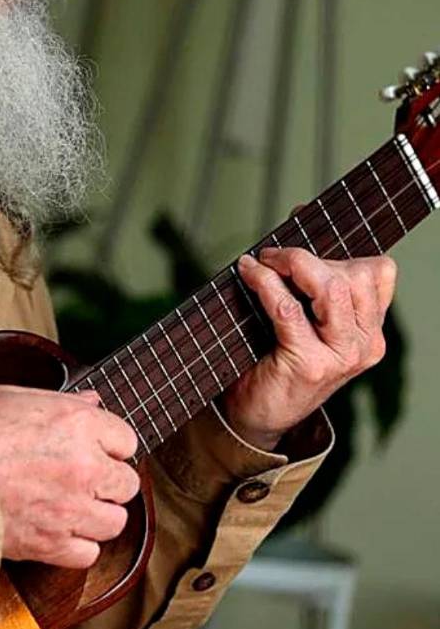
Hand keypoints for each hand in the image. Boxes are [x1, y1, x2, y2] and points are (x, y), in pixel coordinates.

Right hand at [0, 385, 139, 568]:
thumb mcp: (12, 396)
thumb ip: (59, 402)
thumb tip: (90, 403)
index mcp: (76, 423)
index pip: (125, 438)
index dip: (108, 442)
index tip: (95, 446)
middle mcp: (84, 467)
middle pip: (126, 483)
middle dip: (107, 479)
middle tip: (80, 475)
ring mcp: (71, 509)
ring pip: (114, 521)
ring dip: (97, 513)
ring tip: (70, 504)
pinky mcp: (52, 545)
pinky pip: (88, 553)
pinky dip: (76, 544)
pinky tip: (57, 528)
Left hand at [228, 247, 397, 449]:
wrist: (257, 414)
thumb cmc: (275, 357)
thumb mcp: (303, 316)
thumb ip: (307, 275)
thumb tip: (299, 214)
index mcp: (370, 330)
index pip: (378, 272)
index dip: (341, 245)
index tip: (302, 231)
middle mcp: (365, 343)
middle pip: (355, 274)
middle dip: (309, 256)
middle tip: (272, 254)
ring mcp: (342, 356)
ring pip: (332, 288)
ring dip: (292, 264)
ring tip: (262, 262)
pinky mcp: (309, 364)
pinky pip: (289, 309)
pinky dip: (266, 283)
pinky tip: (249, 273)